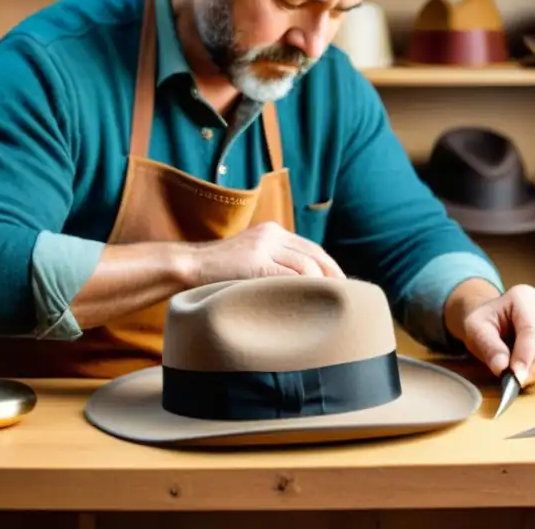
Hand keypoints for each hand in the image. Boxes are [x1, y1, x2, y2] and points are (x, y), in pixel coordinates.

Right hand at [184, 221, 345, 286]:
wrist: (190, 265)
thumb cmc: (221, 271)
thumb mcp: (252, 258)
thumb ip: (275, 264)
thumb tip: (306, 284)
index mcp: (273, 231)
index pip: (312, 248)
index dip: (330, 267)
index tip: (341, 287)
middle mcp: (271, 233)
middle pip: (314, 254)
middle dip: (333, 276)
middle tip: (344, 297)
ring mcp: (263, 246)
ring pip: (306, 265)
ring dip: (320, 285)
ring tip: (328, 303)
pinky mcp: (255, 262)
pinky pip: (289, 276)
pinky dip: (303, 289)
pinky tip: (308, 301)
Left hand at [459, 284, 534, 386]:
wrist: (495, 321)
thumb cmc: (485, 323)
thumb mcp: (475, 330)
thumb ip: (488, 346)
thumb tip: (502, 368)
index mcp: (523, 297)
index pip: (530, 329)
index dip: (524, 355)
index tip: (516, 376)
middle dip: (532, 367)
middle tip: (514, 382)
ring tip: (518, 374)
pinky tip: (528, 369)